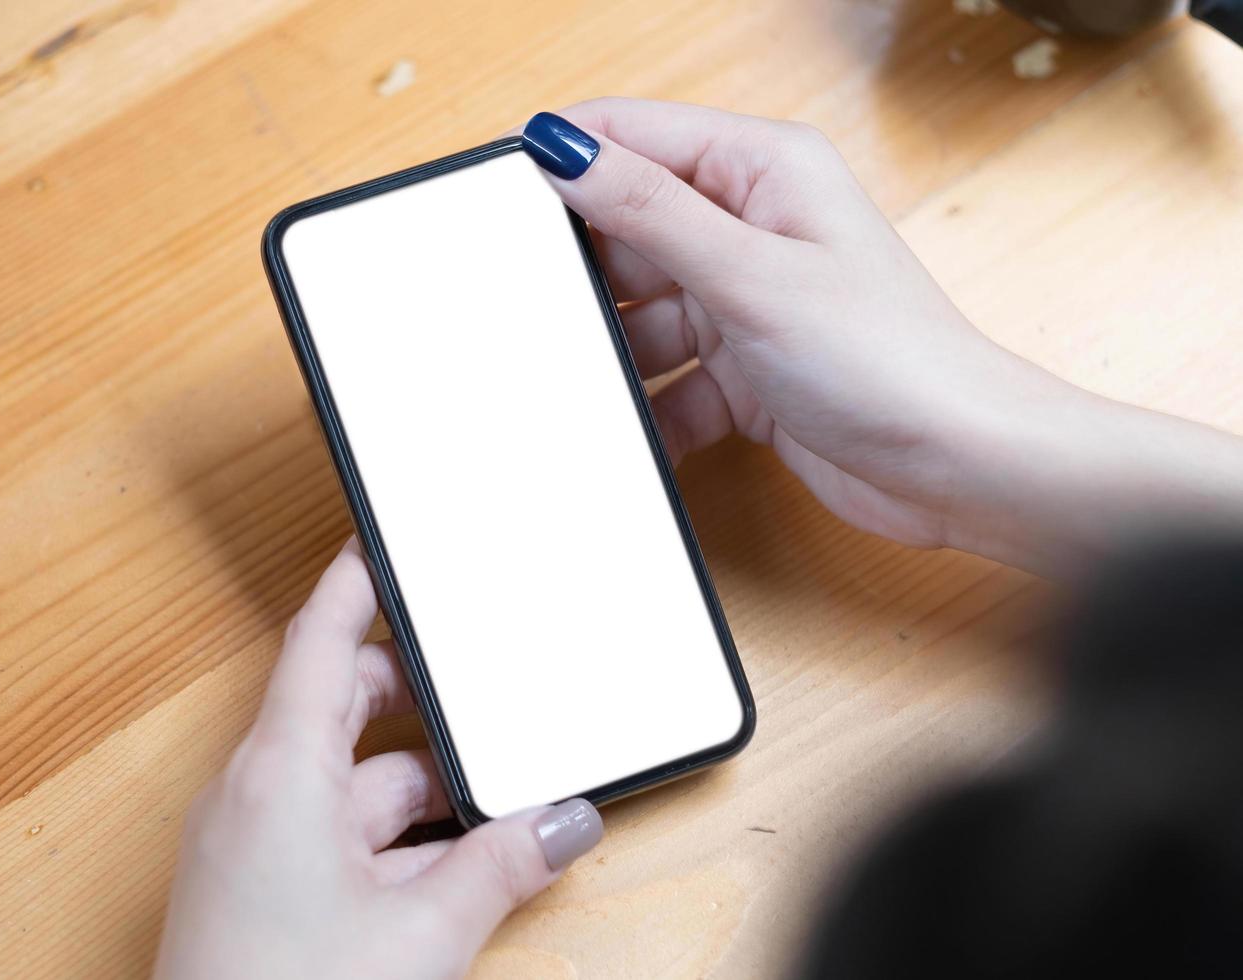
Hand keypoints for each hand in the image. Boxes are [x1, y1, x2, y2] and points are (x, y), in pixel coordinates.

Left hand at [154, 541, 602, 979]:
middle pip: (342, 703)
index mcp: (280, 772)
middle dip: (419, 698)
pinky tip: (451, 863)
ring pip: (347, 776)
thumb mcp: (424, 932)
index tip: (390, 537)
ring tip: (496, 800)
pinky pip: (331, 828)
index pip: (320, 638)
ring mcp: (251, 841)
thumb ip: (503, 865)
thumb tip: (565, 821)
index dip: (358, 581)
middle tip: (487, 685)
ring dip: (418, 785)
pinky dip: (390, 833)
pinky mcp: (256, 887)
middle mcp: (255, 792)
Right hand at [519, 100, 1242, 576]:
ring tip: (582, 383)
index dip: (563, 159)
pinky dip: (647, 410)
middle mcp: (750, 227)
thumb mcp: (751, 275)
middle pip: (626, 230)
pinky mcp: (742, 372)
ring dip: (614, 353)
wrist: (962, 468)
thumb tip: (564, 148)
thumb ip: (648, 210)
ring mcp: (744, 302)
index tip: (493, 196)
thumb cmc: (892, 359)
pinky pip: (666, 382)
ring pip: (639, 314)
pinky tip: (630, 433)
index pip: (633, 136)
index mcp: (761, 170)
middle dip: (583, 275)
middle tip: (535, 311)